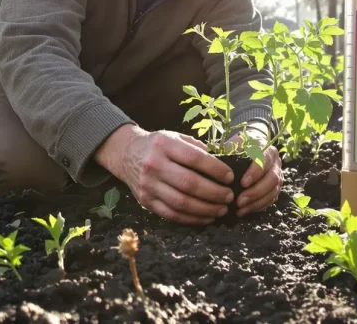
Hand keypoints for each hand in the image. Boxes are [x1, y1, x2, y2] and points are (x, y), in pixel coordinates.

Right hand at [95, 124, 234, 224]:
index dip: (215, 169)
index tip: (230, 177)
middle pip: (189, 183)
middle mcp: (154, 165)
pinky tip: (206, 217)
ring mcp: (148, 185)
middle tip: (229, 196)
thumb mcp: (175, 137)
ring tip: (221, 209)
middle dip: (214, 192)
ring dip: (206, 209)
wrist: (126, 154)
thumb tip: (223, 163)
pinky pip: (172, 214)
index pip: (194, 158)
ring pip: (181, 202)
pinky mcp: (146, 201)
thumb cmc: (158, 146)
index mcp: (164, 145)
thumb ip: (197, 148)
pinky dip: (191, 219)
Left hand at [226, 132, 282, 216]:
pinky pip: (271, 199)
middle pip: (272, 179)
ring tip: (240, 209)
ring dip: (257, 202)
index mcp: (266, 149)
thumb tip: (217, 167)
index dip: (256, 172)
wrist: (247, 148)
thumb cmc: (238, 147)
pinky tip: (244, 211)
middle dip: (256, 192)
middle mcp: (275, 162)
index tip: (243, 183)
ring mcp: (277, 176)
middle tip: (240, 201)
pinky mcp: (275, 188)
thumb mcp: (233, 145)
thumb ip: (229, 153)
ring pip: (273, 191)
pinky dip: (258, 206)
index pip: (265, 160)